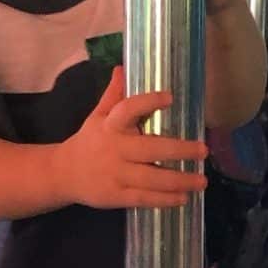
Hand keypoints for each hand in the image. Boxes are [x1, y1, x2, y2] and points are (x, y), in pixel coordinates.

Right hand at [57, 67, 207, 208]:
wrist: (64, 173)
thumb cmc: (89, 141)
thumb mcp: (98, 115)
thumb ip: (113, 95)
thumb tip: (122, 68)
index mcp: (111, 125)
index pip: (128, 109)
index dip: (148, 102)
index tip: (170, 97)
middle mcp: (114, 149)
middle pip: (150, 149)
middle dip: (179, 150)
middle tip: (203, 150)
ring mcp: (116, 174)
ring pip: (152, 179)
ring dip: (179, 180)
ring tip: (202, 181)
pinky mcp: (116, 196)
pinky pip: (144, 198)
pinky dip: (165, 200)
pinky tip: (184, 198)